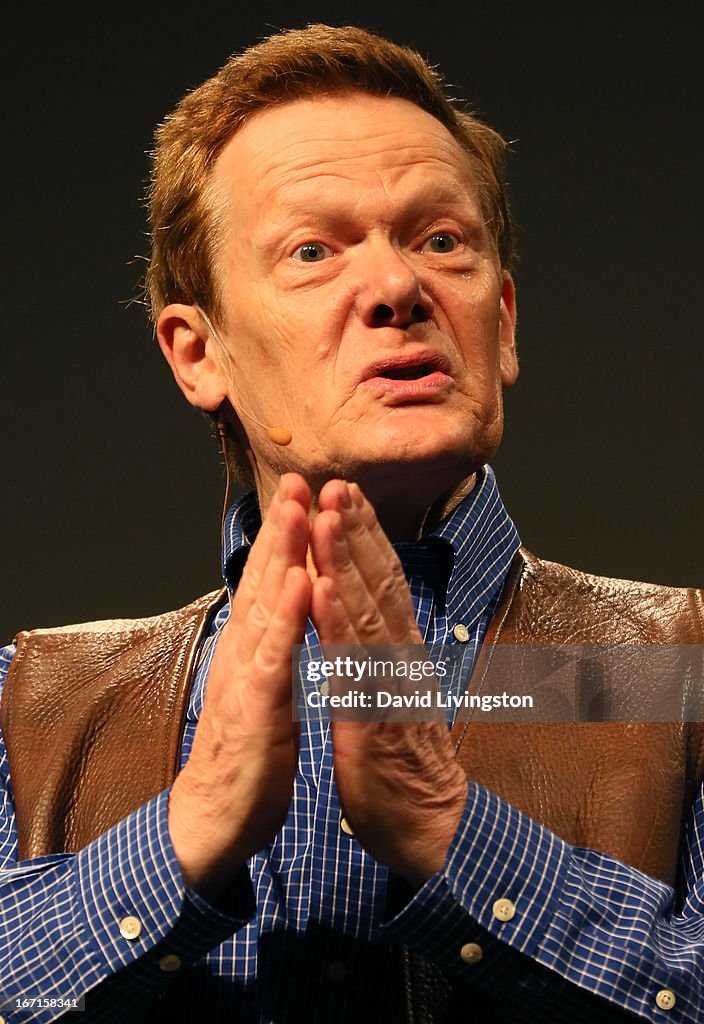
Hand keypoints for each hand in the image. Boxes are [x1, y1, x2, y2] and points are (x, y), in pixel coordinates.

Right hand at [168, 474, 311, 899]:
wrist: (218, 817)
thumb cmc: (249, 752)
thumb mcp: (267, 688)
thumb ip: (274, 645)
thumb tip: (288, 609)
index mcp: (258, 648)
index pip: (274, 582)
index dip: (290, 537)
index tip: (307, 493)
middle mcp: (248, 652)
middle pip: (268, 579)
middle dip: (286, 527)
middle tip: (300, 478)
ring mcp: (248, 676)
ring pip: (267, 606)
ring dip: (282, 555)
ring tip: (298, 509)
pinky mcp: (255, 709)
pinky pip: (274, 658)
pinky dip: (285, 620)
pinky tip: (298, 585)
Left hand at [310, 480, 467, 887]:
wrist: (429, 826)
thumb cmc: (401, 762)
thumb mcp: (389, 694)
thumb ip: (380, 653)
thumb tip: (368, 616)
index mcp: (397, 652)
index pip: (382, 584)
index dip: (364, 538)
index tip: (345, 495)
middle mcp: (399, 657)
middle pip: (379, 584)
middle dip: (356, 531)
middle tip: (338, 482)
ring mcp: (390, 684)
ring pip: (367, 612)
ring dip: (346, 561)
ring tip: (330, 516)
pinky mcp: (375, 716)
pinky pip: (353, 665)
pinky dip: (337, 623)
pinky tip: (322, 589)